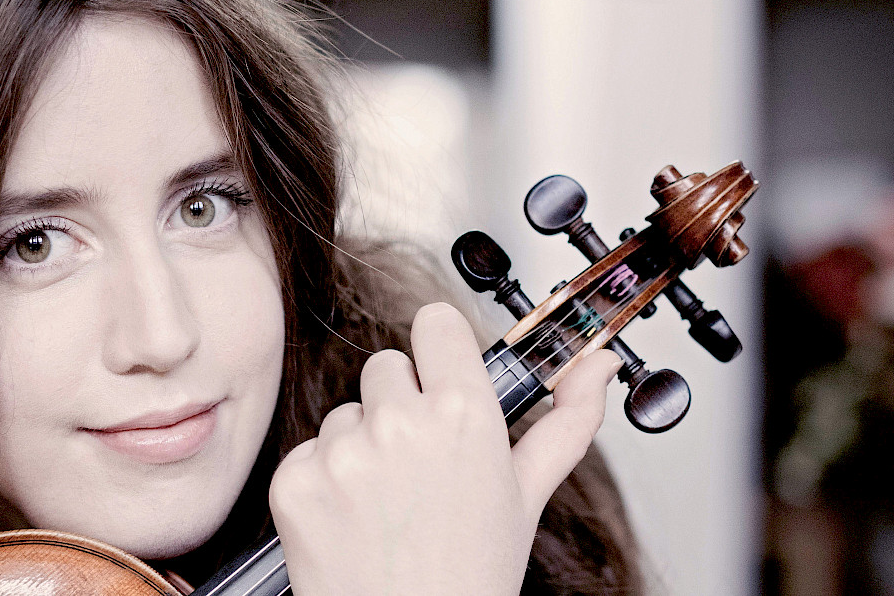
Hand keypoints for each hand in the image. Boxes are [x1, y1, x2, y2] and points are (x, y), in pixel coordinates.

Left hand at [269, 302, 620, 594]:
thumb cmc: (470, 576)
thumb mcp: (526, 497)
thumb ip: (566, 421)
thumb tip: (598, 365)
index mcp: (464, 416)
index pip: (436, 323)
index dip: (441, 351)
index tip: (443, 374)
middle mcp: (400, 424)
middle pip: (386, 367)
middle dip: (401, 405)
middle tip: (421, 466)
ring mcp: (342, 453)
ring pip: (345, 412)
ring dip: (361, 445)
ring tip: (389, 503)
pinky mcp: (295, 481)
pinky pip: (307, 450)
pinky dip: (323, 479)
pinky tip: (352, 518)